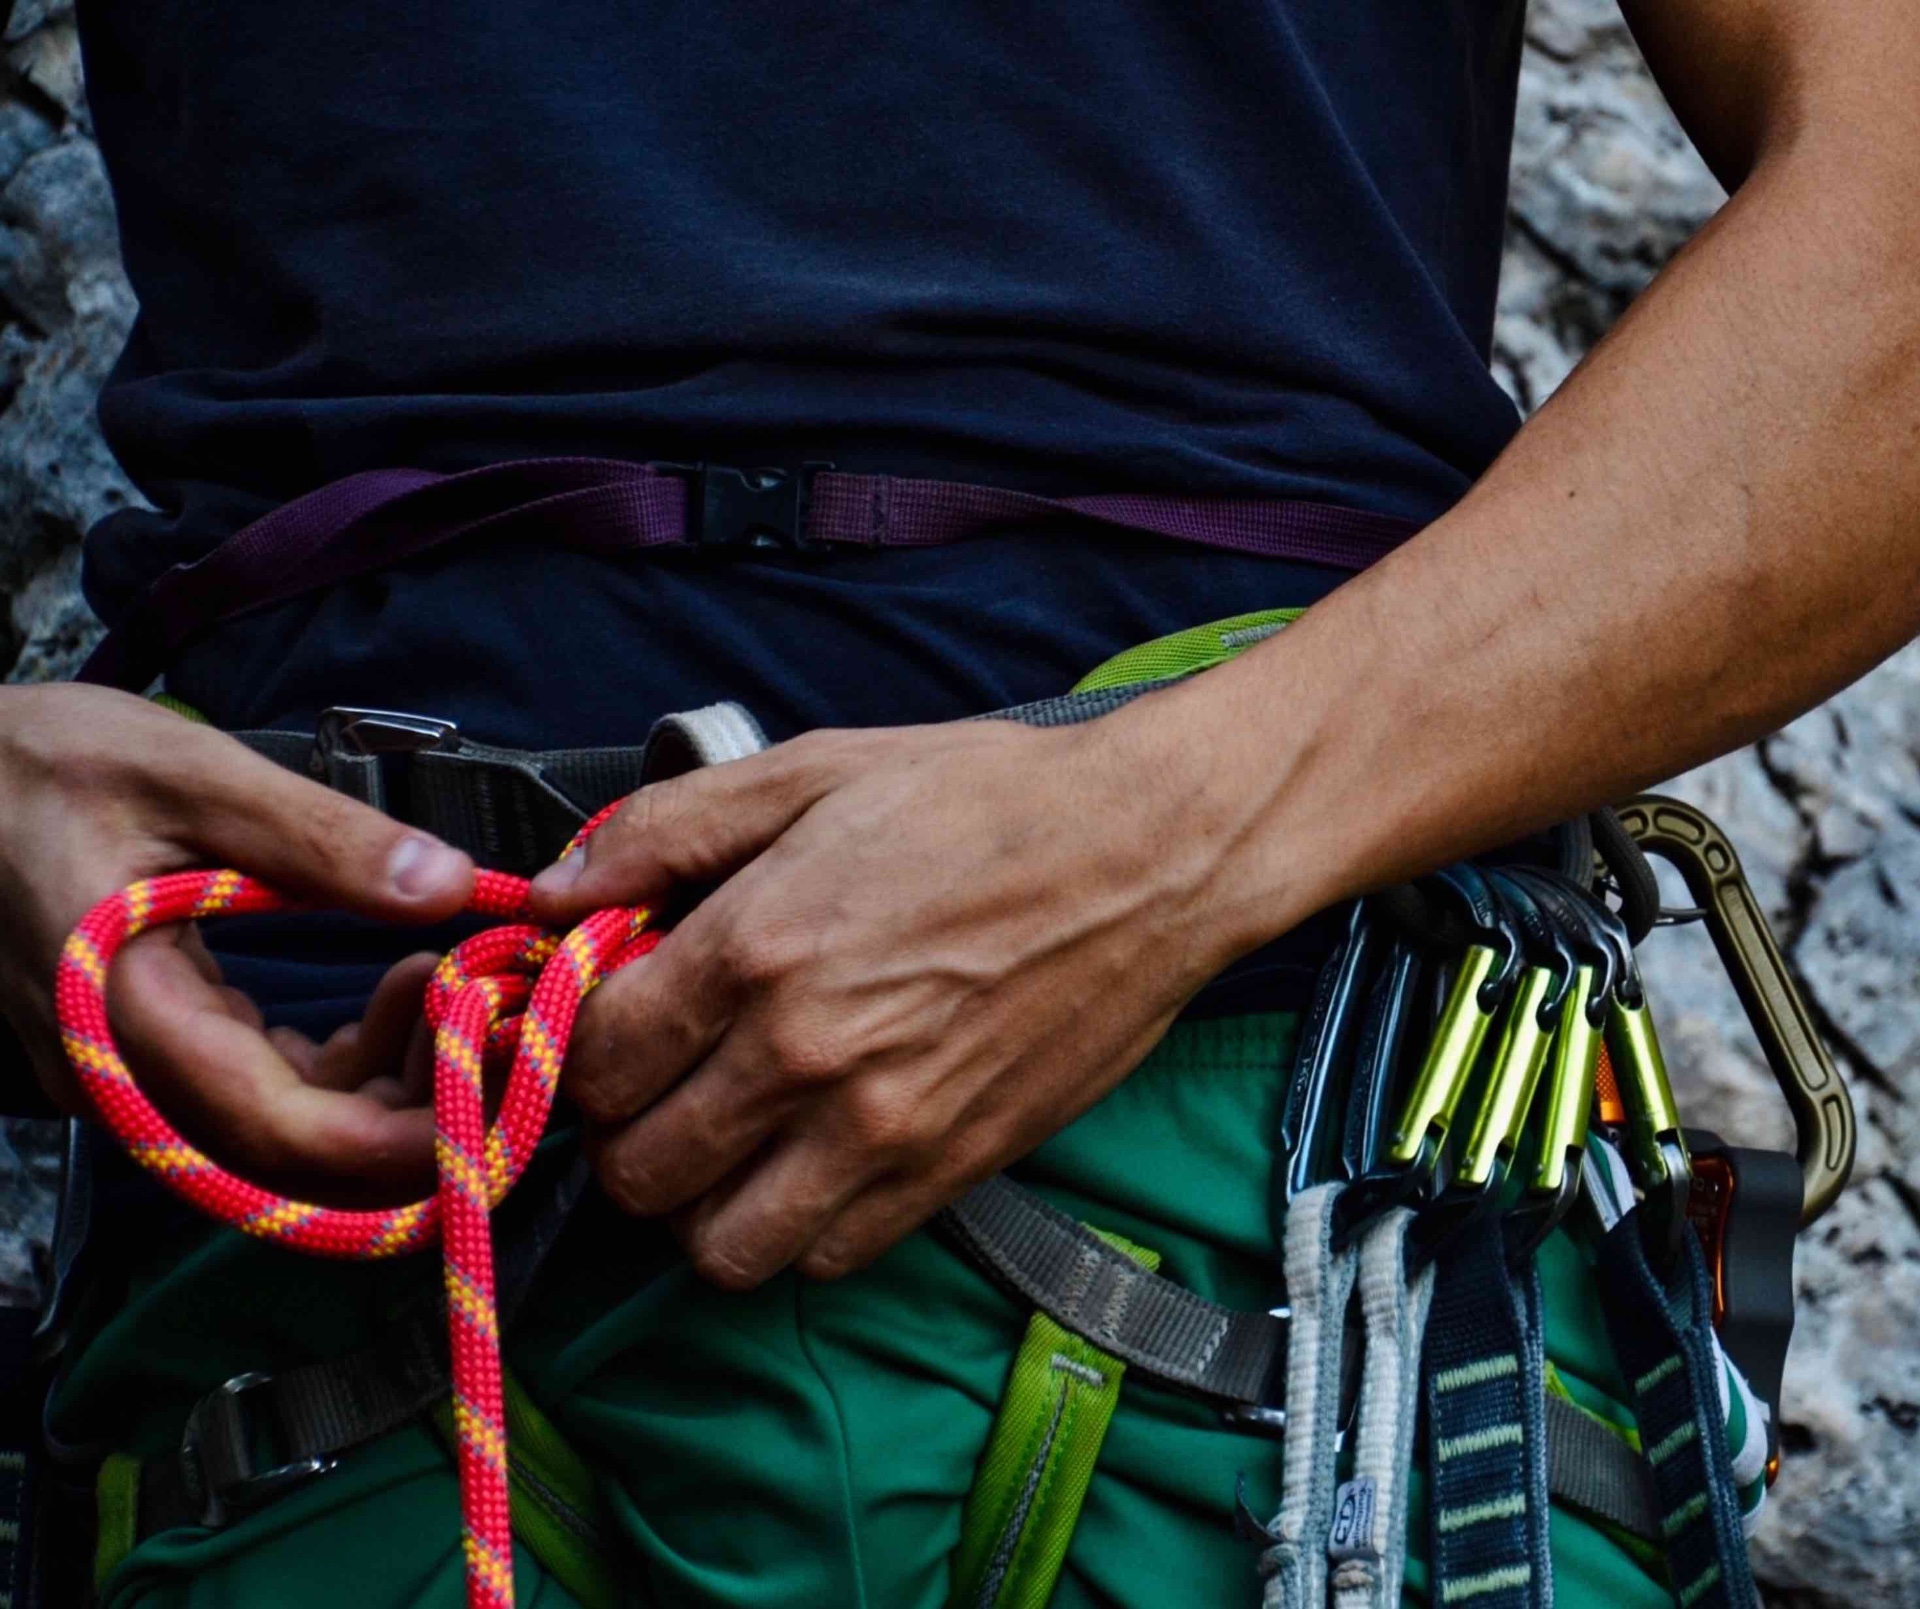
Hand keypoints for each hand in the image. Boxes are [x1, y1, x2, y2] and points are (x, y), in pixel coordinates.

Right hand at [0, 684, 473, 1199]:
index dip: (401, 1136)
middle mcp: (124, 1075)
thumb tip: (448, 885)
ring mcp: (135, 1073)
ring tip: (453, 979)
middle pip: (295, 1150)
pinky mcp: (156, 1050)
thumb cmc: (46, 761)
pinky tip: (401, 988)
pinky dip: (348, 1057)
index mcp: (125, 1016)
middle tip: (498, 1020)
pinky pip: (268, 1088)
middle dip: (416, 1106)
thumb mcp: (192, 776)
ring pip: (289, 1127)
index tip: (494, 1085)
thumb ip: (322, 839)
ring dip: (390, 1077)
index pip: (281, 1130)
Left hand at [529, 714, 1254, 1288]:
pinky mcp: (946, 1173)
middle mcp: (805, 1055)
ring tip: (722, 1140)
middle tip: (657, 1083)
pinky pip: (822, 1261)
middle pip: (637, 1167)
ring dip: (696, 1204)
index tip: (611, 1021)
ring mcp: (880, 1130)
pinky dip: (791, 1234)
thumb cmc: (985, 801)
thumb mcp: (813, 771)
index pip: (592, 1058)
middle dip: (623, 1131)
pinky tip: (804, 1165)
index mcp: (757, 945)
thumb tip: (557, 890)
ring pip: (717, 1244)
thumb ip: (669, 829)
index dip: (576, 1045)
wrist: (1149, 856)